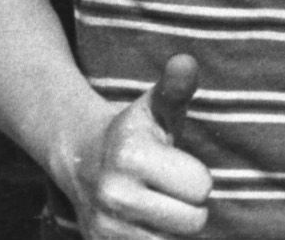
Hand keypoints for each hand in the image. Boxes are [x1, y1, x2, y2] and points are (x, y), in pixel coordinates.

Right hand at [60, 53, 212, 239]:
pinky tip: (147, 224)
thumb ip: (176, 87)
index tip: (177, 167)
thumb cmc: (137, 132)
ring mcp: (104, 227)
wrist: (82, 160)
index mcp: (132, 155)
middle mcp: (113, 194)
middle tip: (170, 188)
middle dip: (191, 206)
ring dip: (174, 228)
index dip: (197, 177)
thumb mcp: (156, 107)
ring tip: (158, 205)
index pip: (201, 187)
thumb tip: (185, 61)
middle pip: (193, 222)